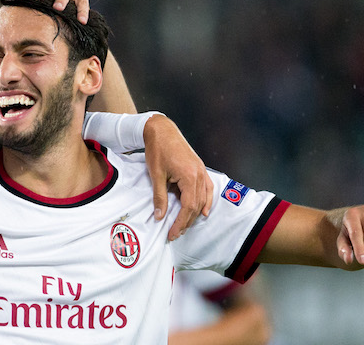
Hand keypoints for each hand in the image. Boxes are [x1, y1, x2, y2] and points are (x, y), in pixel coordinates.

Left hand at [143, 114, 212, 240]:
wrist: (162, 130)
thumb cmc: (158, 149)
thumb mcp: (156, 175)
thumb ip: (159, 197)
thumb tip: (159, 216)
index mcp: (189, 176)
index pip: (188, 207)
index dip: (180, 222)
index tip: (172, 233)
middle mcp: (199, 174)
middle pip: (197, 205)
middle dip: (186, 221)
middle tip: (176, 233)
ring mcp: (201, 171)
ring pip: (203, 199)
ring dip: (195, 214)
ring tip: (185, 225)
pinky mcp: (199, 168)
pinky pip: (207, 189)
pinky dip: (206, 201)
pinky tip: (203, 211)